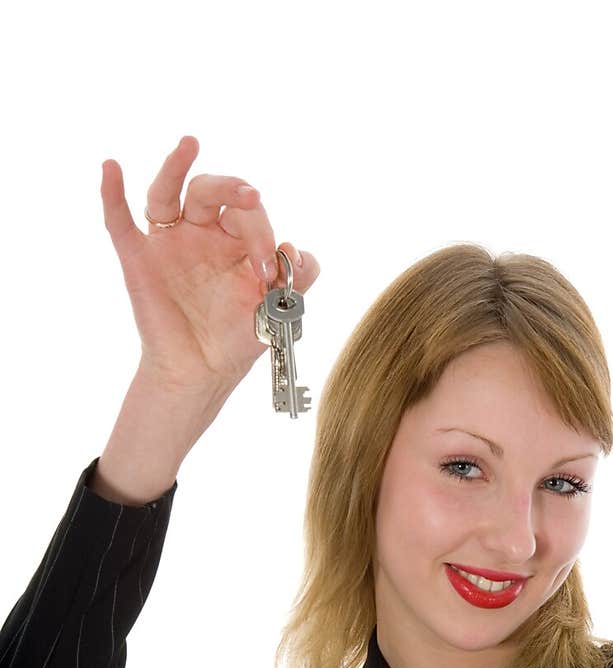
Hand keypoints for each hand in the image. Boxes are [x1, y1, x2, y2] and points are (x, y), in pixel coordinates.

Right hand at [100, 134, 320, 392]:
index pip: (248, 213)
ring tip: (190, 144)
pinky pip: (120, 221)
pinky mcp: (139, 260)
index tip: (270, 272)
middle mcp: (201, 233)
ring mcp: (168, 243)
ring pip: (167, 192)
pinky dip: (111, 193)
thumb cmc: (236, 340)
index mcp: (235, 240)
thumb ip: (298, 279)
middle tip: (252, 201)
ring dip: (176, 166)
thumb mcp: (278, 310)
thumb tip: (295, 250)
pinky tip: (111, 167)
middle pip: (211, 191)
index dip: (262, 232)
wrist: (202, 374)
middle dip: (234, 193)